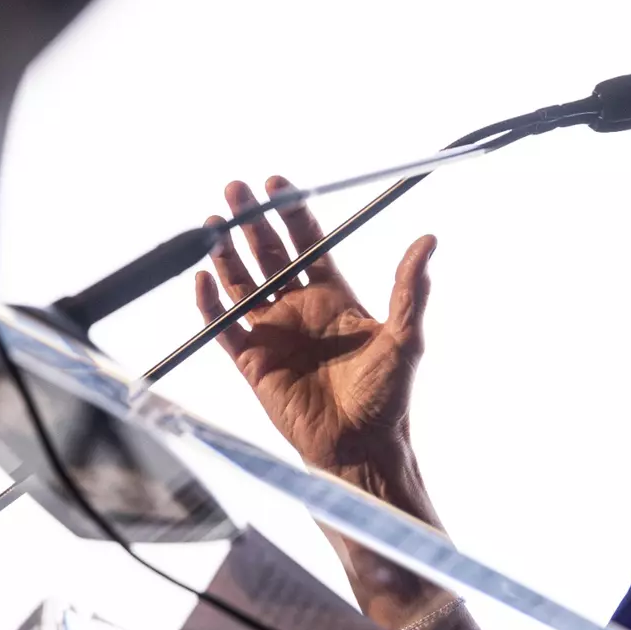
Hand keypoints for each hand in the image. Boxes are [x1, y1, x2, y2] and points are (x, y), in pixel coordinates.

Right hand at [194, 176, 435, 471]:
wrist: (361, 446)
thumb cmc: (388, 396)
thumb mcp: (405, 337)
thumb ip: (410, 289)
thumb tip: (428, 240)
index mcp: (335, 296)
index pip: (308, 243)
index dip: (291, 213)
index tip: (276, 183)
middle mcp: (300, 308)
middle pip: (269, 254)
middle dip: (252, 222)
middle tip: (236, 189)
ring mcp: (274, 332)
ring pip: (242, 283)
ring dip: (225, 254)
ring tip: (211, 223)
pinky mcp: (252, 361)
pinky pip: (223, 326)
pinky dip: (210, 303)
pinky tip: (202, 277)